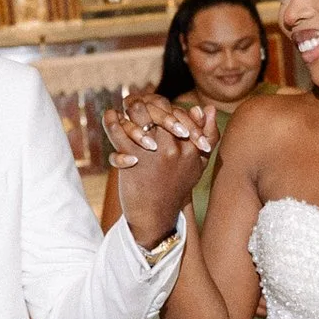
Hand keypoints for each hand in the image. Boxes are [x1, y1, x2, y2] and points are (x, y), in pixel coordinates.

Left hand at [107, 91, 212, 245]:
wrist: (156, 216)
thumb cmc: (176, 187)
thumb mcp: (198, 164)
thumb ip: (207, 135)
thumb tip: (204, 107)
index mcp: (190, 147)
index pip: (178, 112)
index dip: (163, 104)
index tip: (152, 104)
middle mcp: (173, 148)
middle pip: (159, 108)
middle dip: (145, 101)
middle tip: (134, 102)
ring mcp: (152, 154)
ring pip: (139, 115)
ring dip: (129, 107)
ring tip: (124, 108)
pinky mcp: (132, 160)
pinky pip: (118, 131)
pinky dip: (111, 120)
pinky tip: (110, 116)